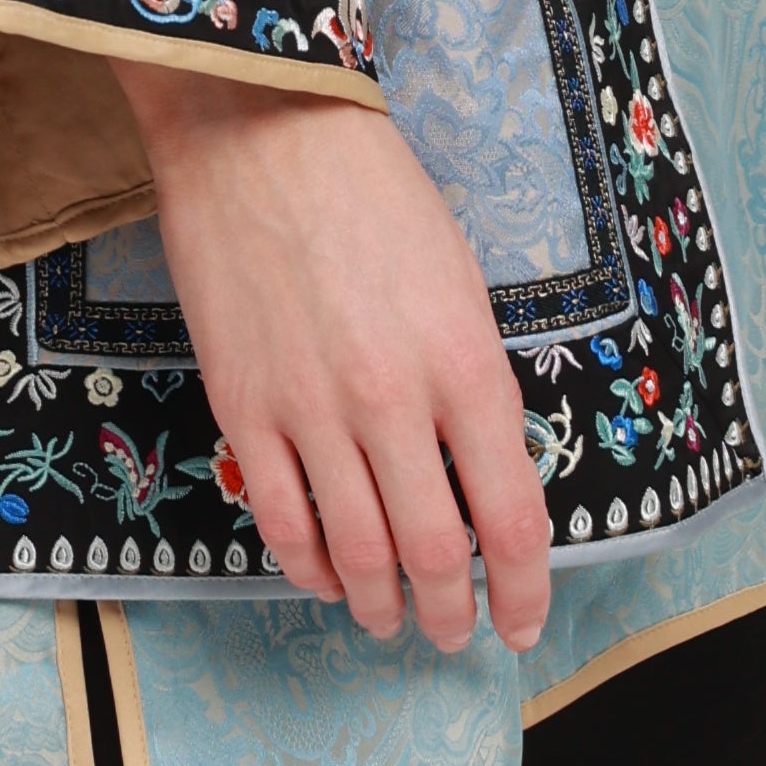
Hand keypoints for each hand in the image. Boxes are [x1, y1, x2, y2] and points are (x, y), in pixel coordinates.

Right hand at [116, 69, 552, 654]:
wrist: (260, 132)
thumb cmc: (374, 192)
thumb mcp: (460, 282)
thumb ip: (472, 383)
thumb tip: (476, 472)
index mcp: (466, 365)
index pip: (510, 519)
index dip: (522, 590)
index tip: (520, 621)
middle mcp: (394, 402)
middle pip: (432, 555)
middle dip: (450, 613)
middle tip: (453, 634)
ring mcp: (311, 410)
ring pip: (356, 554)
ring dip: (379, 605)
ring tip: (389, 619)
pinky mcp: (244, 407)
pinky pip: (280, 518)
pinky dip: (308, 566)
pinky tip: (323, 575)